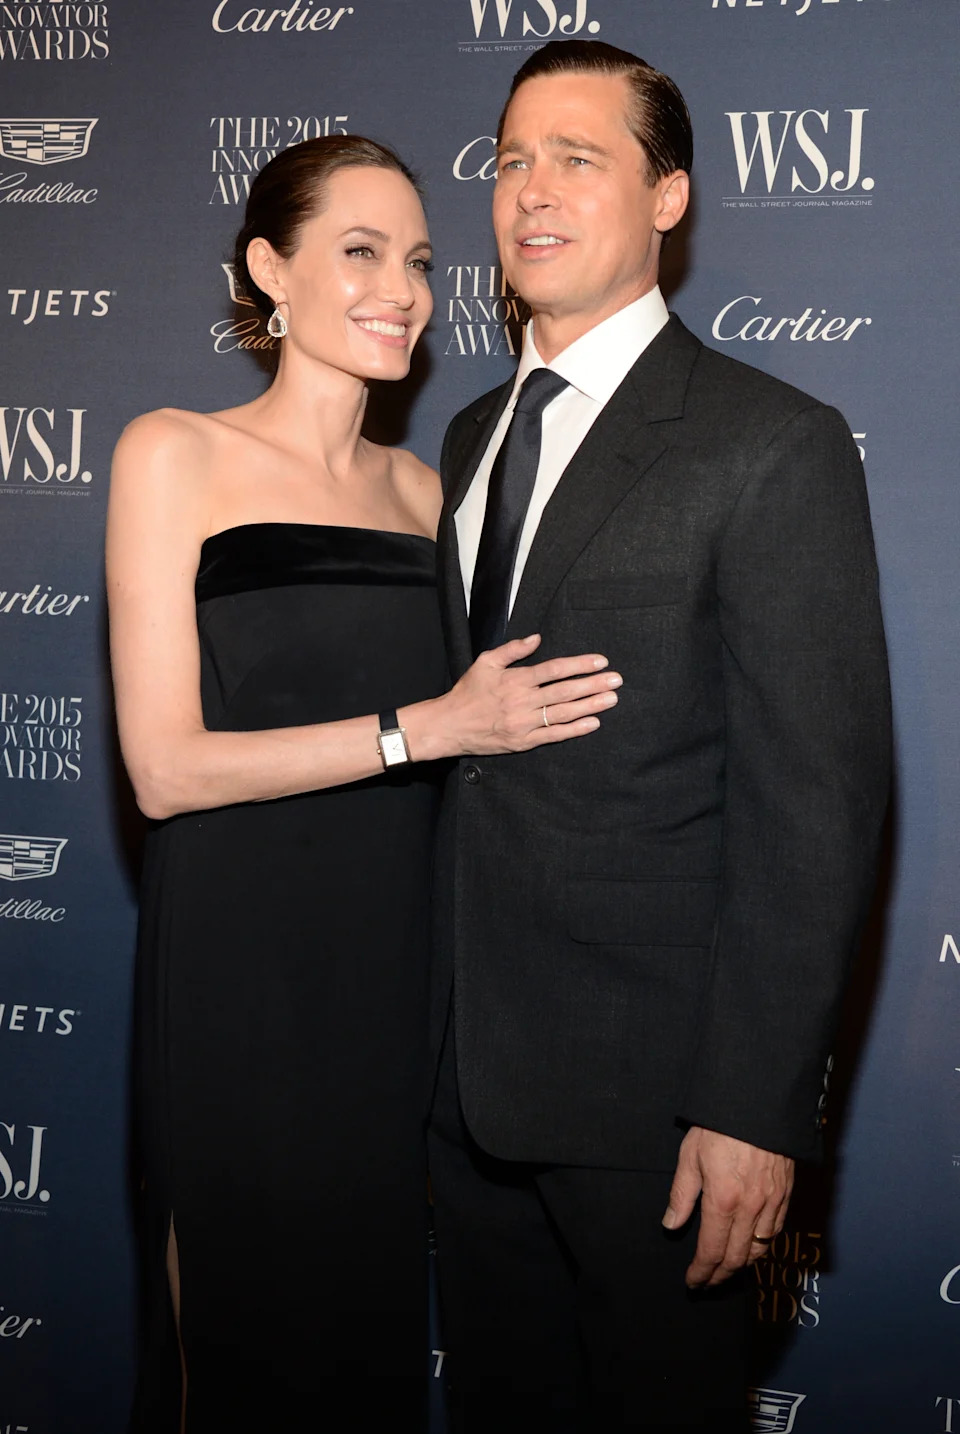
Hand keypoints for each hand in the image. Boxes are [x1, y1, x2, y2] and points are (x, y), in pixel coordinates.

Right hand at [432, 633, 620, 757]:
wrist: (449, 725)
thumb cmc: (468, 692)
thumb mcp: (486, 662)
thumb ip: (513, 650)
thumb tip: (537, 638)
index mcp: (515, 679)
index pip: (554, 670)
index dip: (579, 665)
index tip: (600, 662)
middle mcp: (522, 701)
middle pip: (564, 691)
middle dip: (593, 685)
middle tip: (616, 680)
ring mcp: (524, 723)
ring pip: (563, 713)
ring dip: (590, 706)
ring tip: (611, 699)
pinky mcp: (523, 742)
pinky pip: (553, 735)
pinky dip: (574, 729)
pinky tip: (592, 723)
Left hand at [662, 1127, 793, 1287]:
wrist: (758, 1101)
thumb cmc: (719, 1125)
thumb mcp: (690, 1155)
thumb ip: (681, 1195)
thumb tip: (671, 1224)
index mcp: (723, 1200)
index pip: (712, 1251)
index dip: (701, 1272)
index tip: (693, 1282)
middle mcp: (751, 1208)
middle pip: (737, 1258)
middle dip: (721, 1275)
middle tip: (707, 1282)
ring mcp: (772, 1202)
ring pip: (759, 1249)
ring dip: (742, 1265)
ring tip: (727, 1270)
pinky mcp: (786, 1193)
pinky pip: (776, 1231)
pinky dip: (762, 1246)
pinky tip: (752, 1247)